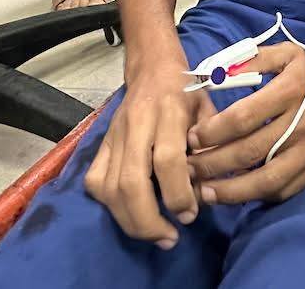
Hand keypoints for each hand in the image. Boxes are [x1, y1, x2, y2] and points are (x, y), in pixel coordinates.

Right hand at [84, 58, 214, 247]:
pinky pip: (95, 182)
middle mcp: (137, 124)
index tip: (190, 215)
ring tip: (155, 234)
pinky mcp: (101, 143)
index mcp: (169, 111)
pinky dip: (110, 205)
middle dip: (149, 220)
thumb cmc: (187, 91)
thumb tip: (206, 192)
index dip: (178, 194)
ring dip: (131, 221)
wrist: (152, 67)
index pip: (168, 160)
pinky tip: (130, 213)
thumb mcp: (208, 110)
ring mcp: (115, 134)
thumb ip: (210, 147)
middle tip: (169, 238)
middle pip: (132, 181)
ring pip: (110, 187)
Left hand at [186, 42, 304, 204]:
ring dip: (232, 190)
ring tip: (205, 193)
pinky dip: (258, 196)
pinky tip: (237, 195)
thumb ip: (251, 59)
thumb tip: (212, 73)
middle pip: (249, 151)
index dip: (214, 131)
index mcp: (291, 90)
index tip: (193, 137)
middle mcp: (302, 123)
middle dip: (213, 163)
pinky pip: (285, 189)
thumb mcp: (288, 52)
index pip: (244, 117)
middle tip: (188, 168)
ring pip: (266, 179)